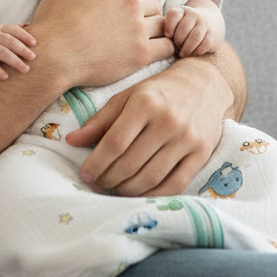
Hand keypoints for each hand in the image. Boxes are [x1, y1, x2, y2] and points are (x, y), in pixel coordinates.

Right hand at [0, 24, 36, 79]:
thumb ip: (11, 30)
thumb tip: (30, 24)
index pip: (13, 29)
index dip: (24, 35)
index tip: (34, 43)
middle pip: (9, 41)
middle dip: (22, 49)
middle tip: (33, 57)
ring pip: (1, 53)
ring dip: (14, 61)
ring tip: (25, 69)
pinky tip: (6, 77)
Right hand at [30, 0, 174, 86]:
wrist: (51, 56)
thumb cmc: (54, 18)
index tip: (133, 6)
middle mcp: (131, 4)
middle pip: (154, 5)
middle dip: (146, 12)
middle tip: (135, 24)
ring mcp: (138, 30)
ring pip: (161, 24)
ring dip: (155, 30)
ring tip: (142, 38)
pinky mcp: (140, 54)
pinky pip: (167, 47)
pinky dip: (164, 48)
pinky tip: (151, 50)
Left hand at [65, 55, 232, 195]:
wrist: (205, 82)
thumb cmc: (159, 90)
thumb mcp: (127, 96)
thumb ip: (100, 120)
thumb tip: (71, 141)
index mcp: (145, 103)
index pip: (114, 143)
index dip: (96, 163)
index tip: (85, 174)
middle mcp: (168, 120)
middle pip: (131, 164)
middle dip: (109, 179)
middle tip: (99, 183)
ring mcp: (187, 138)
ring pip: (151, 177)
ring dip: (128, 189)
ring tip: (116, 188)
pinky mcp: (202, 152)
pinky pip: (175, 184)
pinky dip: (154, 194)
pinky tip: (140, 192)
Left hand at [165, 5, 219, 56]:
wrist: (210, 22)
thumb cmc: (186, 27)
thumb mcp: (176, 23)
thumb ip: (168, 29)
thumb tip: (165, 43)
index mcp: (182, 11)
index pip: (174, 14)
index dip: (169, 26)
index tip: (168, 36)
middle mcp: (194, 15)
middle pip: (184, 28)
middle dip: (178, 41)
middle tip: (176, 46)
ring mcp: (205, 24)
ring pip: (195, 37)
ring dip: (186, 48)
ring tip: (182, 53)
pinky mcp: (212, 35)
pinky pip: (204, 45)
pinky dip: (196, 52)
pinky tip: (192, 53)